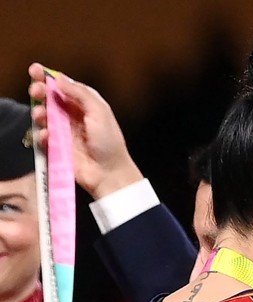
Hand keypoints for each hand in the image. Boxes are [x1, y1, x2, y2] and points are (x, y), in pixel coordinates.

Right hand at [27, 63, 141, 198]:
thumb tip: (59, 78)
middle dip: (40, 92)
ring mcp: (64, 132)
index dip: (48, 78)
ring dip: (39, 112)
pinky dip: (42, 135)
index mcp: (84, 105)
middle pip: (50, 99)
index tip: (36, 70)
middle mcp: (72, 116)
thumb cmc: (109, 142)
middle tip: (36, 91)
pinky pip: (43, 137)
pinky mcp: (57, 147)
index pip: (63, 87)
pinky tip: (47, 136)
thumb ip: (81, 93)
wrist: (109, 173)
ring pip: (43, 116)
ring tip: (41, 114)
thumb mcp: (100, 111)